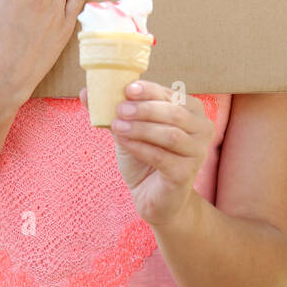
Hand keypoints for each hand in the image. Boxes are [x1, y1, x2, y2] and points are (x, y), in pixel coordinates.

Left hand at [80, 79, 214, 228]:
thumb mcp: (129, 129)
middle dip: (144, 109)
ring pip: (169, 134)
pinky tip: (124, 142)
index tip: (128, 89)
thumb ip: (113, 111)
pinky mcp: (186, 174)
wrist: (153, 196)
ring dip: (141, 128)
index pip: (173, 95)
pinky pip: (162, 157)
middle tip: (120, 109)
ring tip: (117, 126)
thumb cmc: (145, 157)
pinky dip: (140, 147)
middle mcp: (202, 130)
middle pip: (174, 113)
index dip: (150, 90)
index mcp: (193, 111)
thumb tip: (84, 92)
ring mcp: (197, 153)